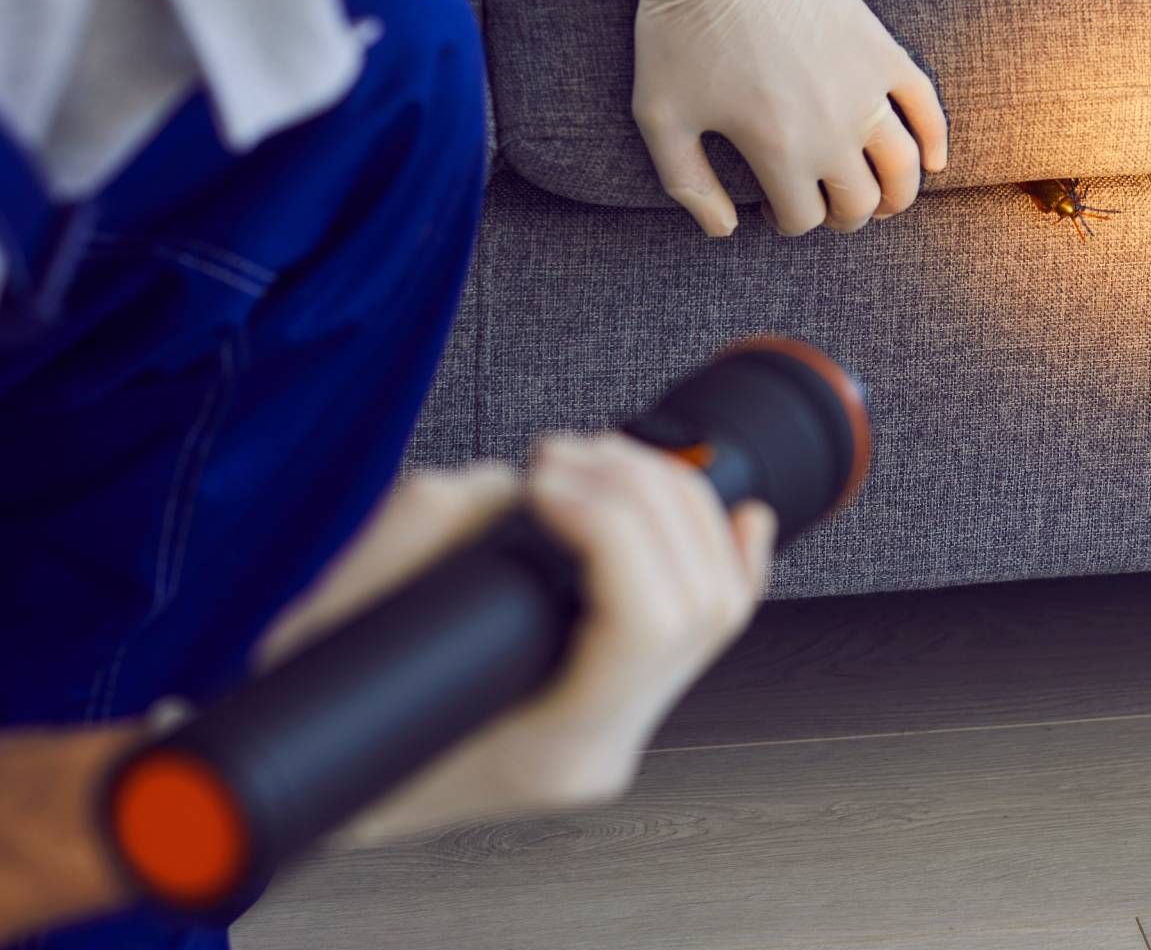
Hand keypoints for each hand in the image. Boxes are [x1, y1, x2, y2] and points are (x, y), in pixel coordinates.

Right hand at [257, 439, 775, 842]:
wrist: (322, 785)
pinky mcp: (628, 693)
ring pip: (719, 599)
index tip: (540, 479)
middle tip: (557, 453)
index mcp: (550, 750)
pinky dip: (729, 556)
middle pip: (696, 598)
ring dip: (667, 505)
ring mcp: (630, 724)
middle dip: (638, 497)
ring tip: (589, 458)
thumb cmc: (320, 721)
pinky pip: (718, 622)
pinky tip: (741, 514)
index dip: (608, 525)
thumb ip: (416, 538)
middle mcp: (607, 743)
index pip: (645, 625)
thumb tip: (503, 483)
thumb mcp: (332, 630)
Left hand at [622, 0, 946, 237]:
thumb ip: (688, 184)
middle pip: (859, 202)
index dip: (787, 222)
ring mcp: (865, 90)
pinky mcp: (881, 51)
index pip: (804, 218)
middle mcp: (833, 130)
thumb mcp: (659, 116)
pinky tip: (934, 161)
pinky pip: (926, 105)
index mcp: (780, 152)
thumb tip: (725, 230)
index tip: (771, 209)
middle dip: (841, 216)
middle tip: (821, 205)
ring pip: (904, 168)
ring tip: (881, 200)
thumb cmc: (680, 32)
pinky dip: (936, 139)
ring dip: (896, 196)